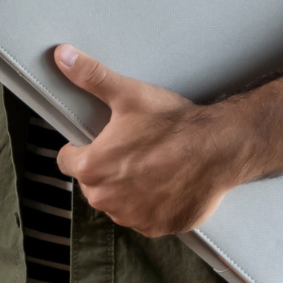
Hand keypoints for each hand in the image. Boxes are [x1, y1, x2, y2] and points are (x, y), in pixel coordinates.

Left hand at [52, 45, 239, 236]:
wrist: (220, 148)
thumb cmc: (173, 123)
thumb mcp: (128, 94)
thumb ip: (91, 76)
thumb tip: (62, 55)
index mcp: (91, 168)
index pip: (67, 161)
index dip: (82, 148)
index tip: (101, 141)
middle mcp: (106, 199)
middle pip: (92, 183)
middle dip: (105, 169)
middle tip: (132, 151)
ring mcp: (133, 217)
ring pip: (117, 202)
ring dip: (126, 189)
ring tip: (150, 167)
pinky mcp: (157, 227)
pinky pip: (143, 217)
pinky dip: (150, 204)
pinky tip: (165, 184)